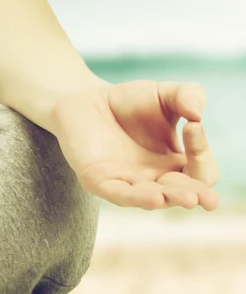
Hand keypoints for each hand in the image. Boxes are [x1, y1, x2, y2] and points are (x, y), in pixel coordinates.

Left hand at [43, 80, 219, 209]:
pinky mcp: (99, 181)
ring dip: (171, 198)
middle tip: (207, 197)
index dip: (201, 152)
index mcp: (174, 164)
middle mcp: (153, 180)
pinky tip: (156, 198)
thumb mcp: (164, 94)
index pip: (200, 171)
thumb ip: (187, 95)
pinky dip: (138, 198)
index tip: (192, 125)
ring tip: (189, 199)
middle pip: (182, 194)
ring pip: (153, 199)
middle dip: (196, 194)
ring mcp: (126, 183)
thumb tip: (198, 114)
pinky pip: (120, 195)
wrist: (85, 101)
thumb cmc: (128, 102)